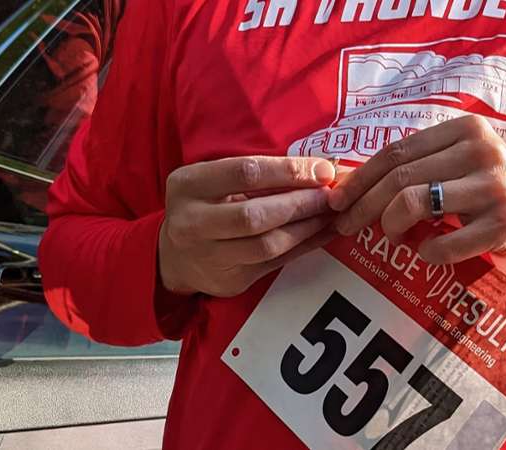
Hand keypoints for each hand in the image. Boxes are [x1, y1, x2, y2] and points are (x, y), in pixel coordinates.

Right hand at [159, 156, 336, 296]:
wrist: (175, 256)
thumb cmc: (205, 206)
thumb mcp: (213, 179)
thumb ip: (256, 174)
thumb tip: (318, 169)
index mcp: (188, 185)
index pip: (245, 173)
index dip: (289, 171)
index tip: (322, 170)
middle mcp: (192, 222)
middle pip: (255, 214)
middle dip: (301, 203)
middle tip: (331, 195)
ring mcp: (210, 255)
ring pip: (268, 244)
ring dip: (307, 227)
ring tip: (331, 213)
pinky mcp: (231, 279)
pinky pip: (277, 262)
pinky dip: (306, 246)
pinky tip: (324, 233)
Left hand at [328, 115, 505, 283]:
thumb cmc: (492, 198)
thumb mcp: (462, 168)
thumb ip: (420, 166)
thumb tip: (351, 182)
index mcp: (468, 129)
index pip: (397, 150)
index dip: (360, 176)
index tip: (337, 199)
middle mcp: (482, 151)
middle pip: (400, 176)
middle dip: (364, 204)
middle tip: (347, 225)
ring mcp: (495, 187)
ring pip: (413, 203)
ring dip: (392, 227)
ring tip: (394, 237)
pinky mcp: (504, 224)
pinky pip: (442, 243)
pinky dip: (426, 252)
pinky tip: (429, 252)